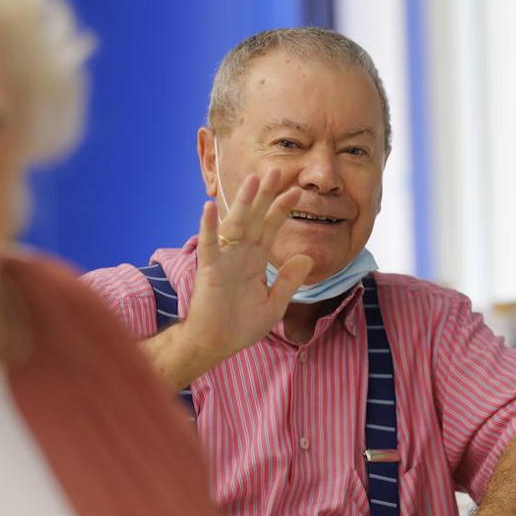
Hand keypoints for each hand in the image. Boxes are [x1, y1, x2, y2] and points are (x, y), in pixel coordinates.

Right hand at [156, 170, 312, 385]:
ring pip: (235, 224)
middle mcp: (240, 254)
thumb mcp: (274, 303)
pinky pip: (209, 244)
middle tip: (277, 170)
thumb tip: (307, 257)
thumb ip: (288, 280)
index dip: (282, 209)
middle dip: (266, 195)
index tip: (296, 191)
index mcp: (255, 260)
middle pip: (255, 218)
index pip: (271, 227)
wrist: (215, 346)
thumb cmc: (240, 326)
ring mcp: (224, 259)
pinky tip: (210, 206)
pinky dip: (209, 226)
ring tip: (252, 179)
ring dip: (243, 202)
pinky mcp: (210, 269)